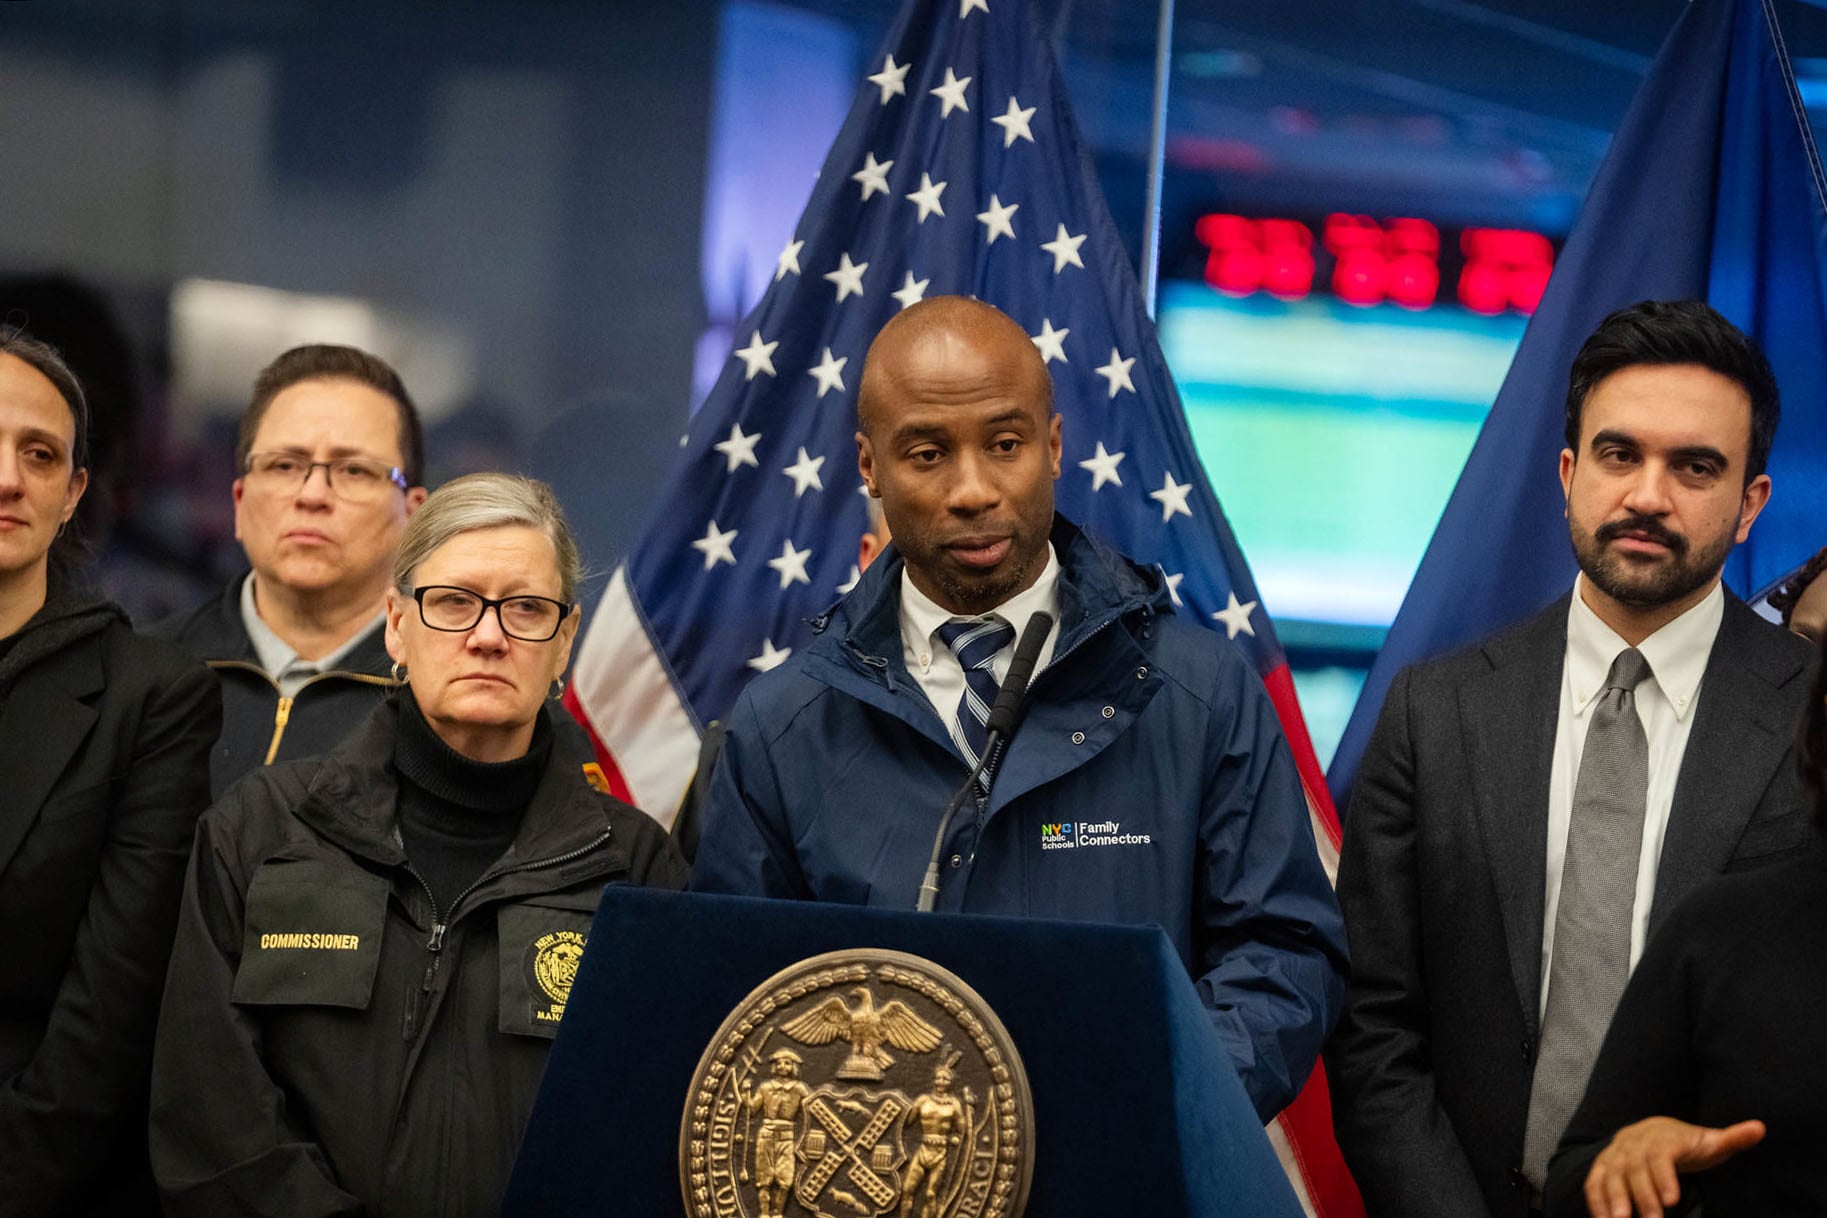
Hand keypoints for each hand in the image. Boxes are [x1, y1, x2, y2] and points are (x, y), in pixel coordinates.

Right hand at [1583, 1116, 1764, 1217]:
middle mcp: (1633, 1143)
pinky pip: (1594, 1182)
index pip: (1660, 1155)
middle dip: (1642, 1196)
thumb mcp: (1711, 1141)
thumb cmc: (1687, 1144)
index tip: (1673, 1200)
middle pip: (1634, 1169)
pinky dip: (1596, 1200)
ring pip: (1611, 1175)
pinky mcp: (1603, 1166)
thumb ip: (1733, 1138)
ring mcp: (1615, 1154)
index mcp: (1661, 1137)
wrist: (1649, 1131)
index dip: (1664, 1176)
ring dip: (1613, 1199)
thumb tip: (1760, 1128)